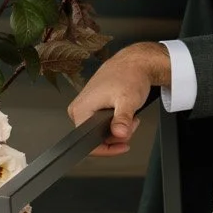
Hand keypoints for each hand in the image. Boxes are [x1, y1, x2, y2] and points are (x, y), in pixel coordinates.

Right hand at [65, 42, 169, 156]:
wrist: (133, 63)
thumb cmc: (129, 76)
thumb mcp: (128, 100)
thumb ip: (122, 119)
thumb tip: (119, 133)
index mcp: (81, 110)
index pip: (88, 142)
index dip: (107, 149)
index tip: (123, 146)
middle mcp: (78, 110)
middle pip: (97, 138)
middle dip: (118, 135)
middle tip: (132, 123)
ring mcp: (85, 108)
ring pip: (102, 131)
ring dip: (120, 128)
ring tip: (130, 115)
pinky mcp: (93, 106)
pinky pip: (104, 123)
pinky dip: (117, 121)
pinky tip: (125, 112)